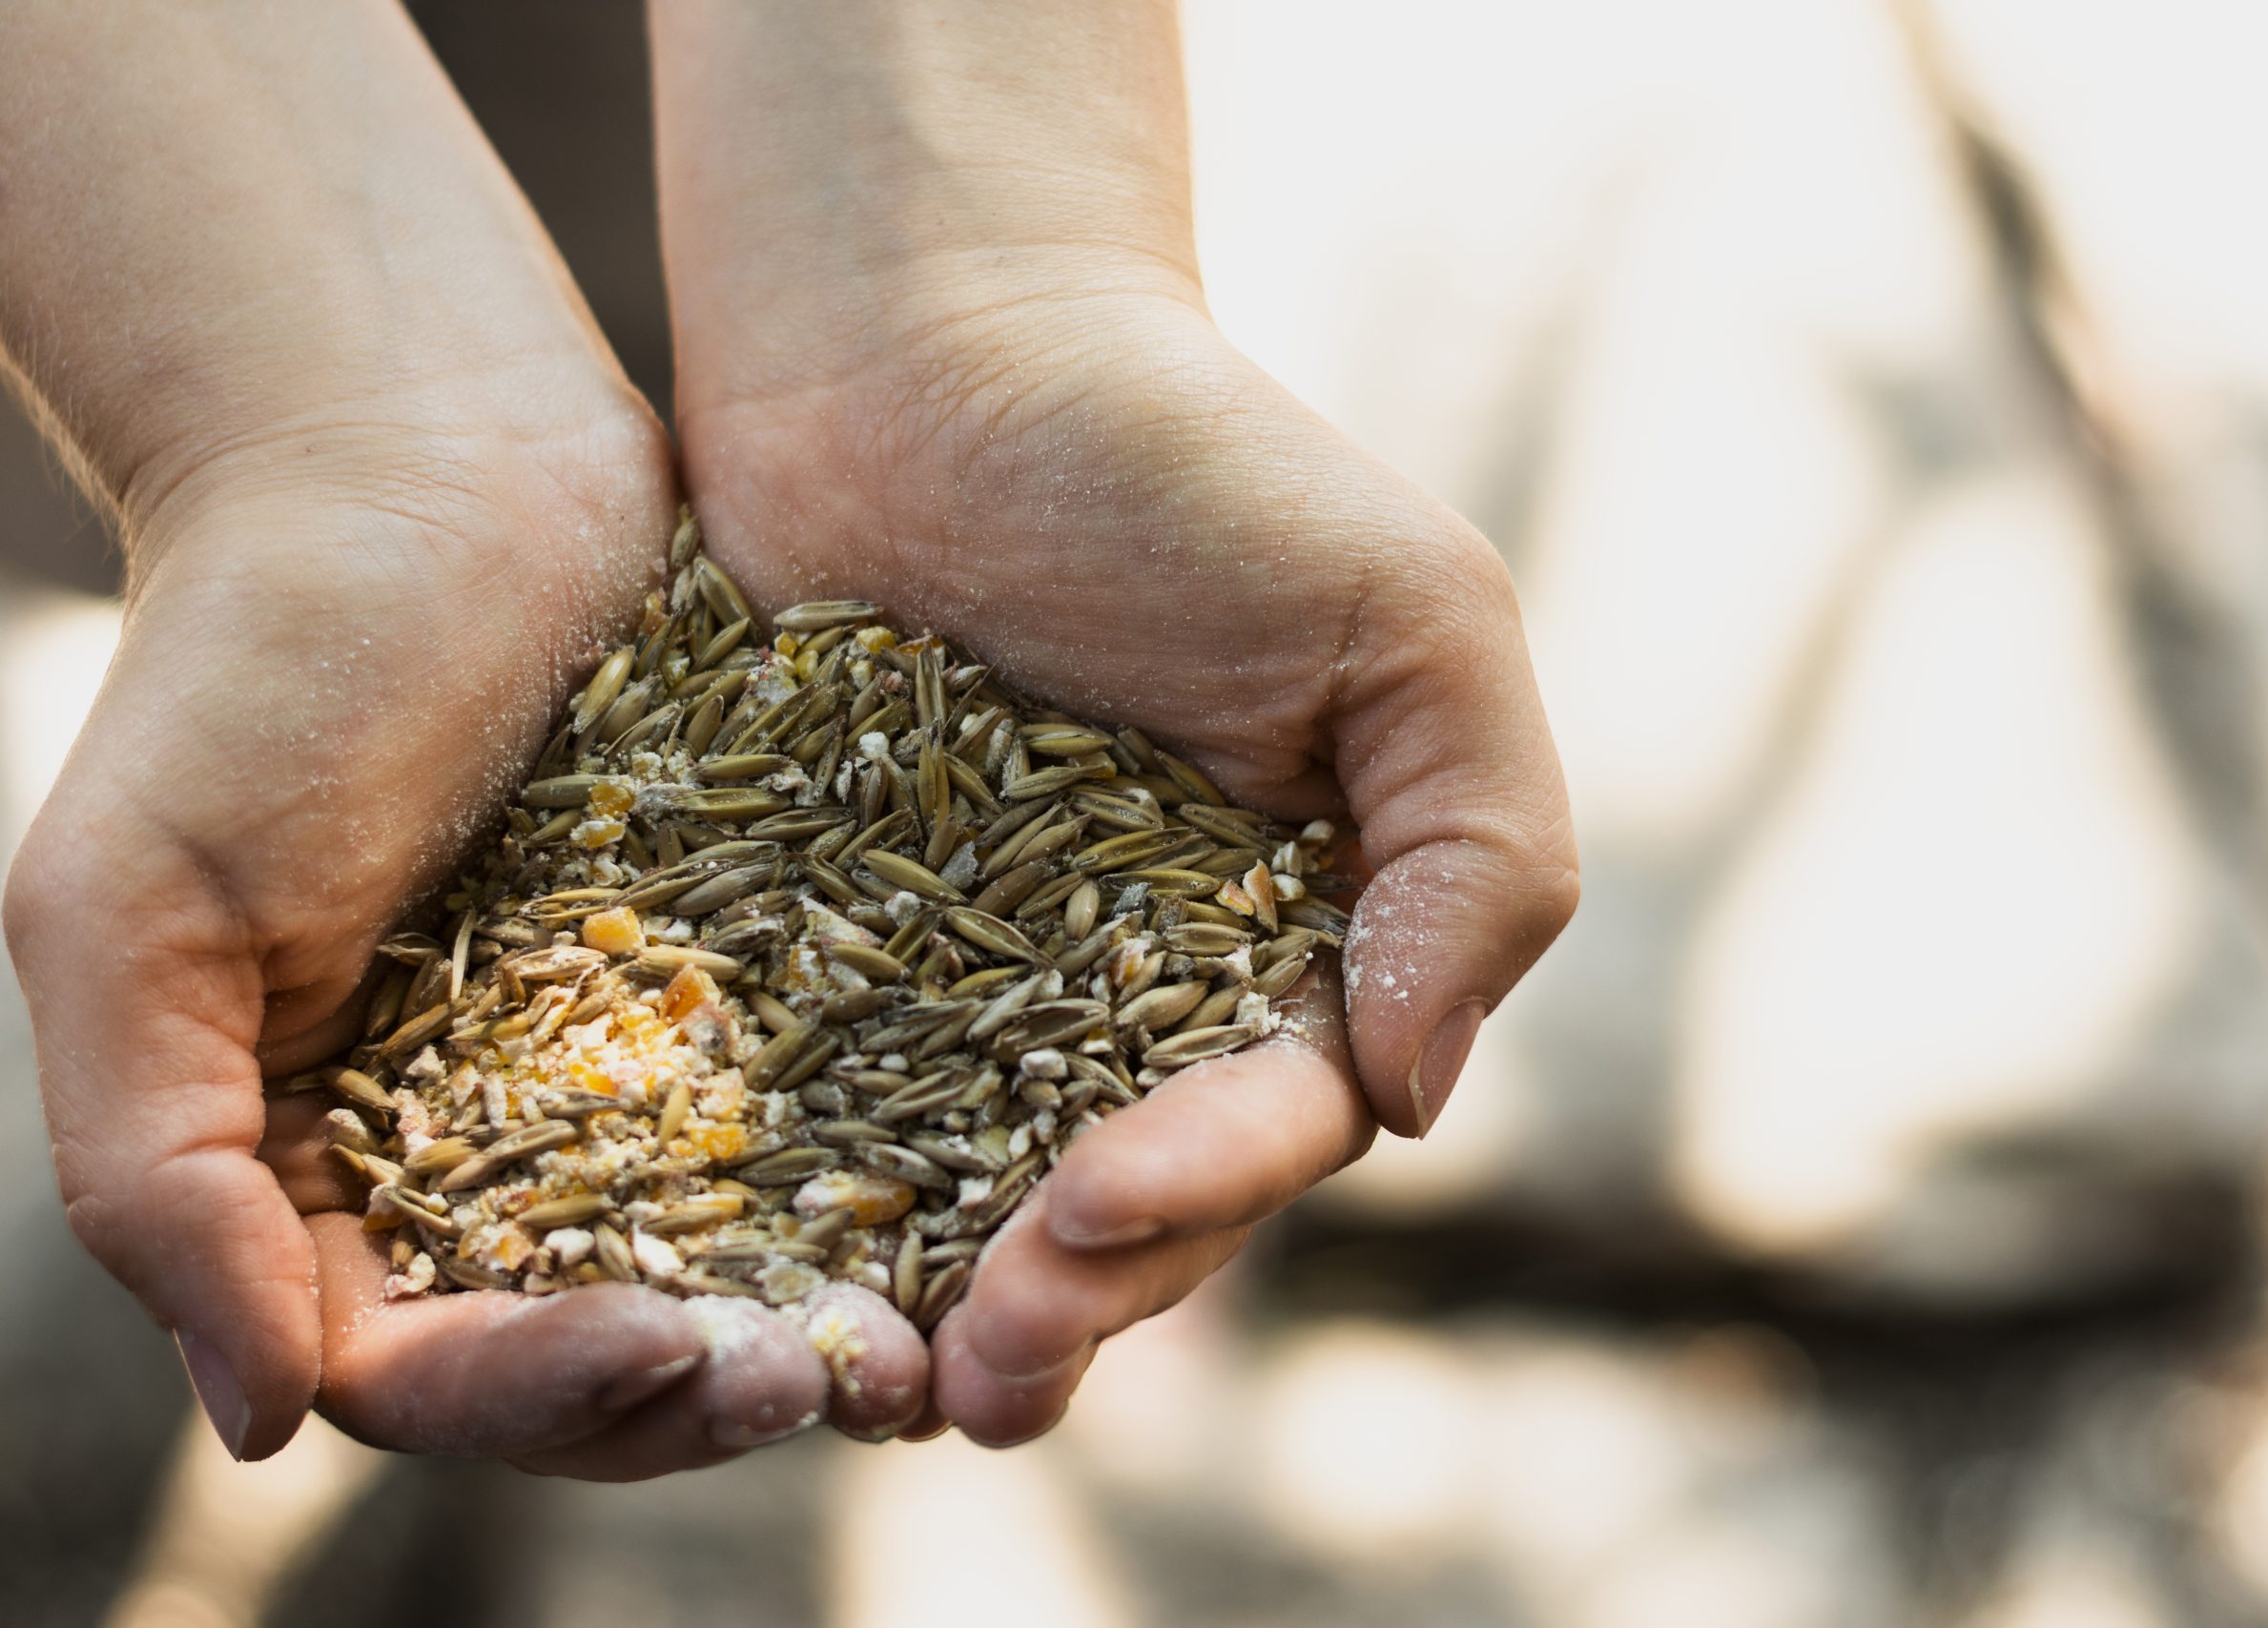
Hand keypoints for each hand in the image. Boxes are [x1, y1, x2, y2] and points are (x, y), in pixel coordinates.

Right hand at [0, 1, 933, 1469]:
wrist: (426, 454)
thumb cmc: (252, 661)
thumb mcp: (128, 914)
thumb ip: (159, 1174)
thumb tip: (268, 1422)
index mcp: (329, 1176)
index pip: (435, 1372)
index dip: (546, 1396)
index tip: (670, 1354)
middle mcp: (492, 1148)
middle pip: (610, 1347)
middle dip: (716, 1385)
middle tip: (841, 1373)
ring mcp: (634, 1063)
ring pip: (738, 1257)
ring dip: (828, 1314)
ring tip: (936, 1329)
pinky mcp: (755, 971)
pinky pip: (837, 1103)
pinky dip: (901, 1168)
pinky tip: (993, 1183)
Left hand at [650, 1, 1579, 1443]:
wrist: (929, 339)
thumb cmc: (1191, 461)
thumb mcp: (1414, 620)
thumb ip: (1484, 856)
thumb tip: (1417, 1097)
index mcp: (1296, 938)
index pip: (1273, 1113)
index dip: (1202, 1187)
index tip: (1098, 1203)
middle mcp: (1141, 989)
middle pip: (1123, 1194)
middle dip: (1068, 1294)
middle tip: (977, 1375)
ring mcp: (976, 984)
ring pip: (970, 1189)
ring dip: (935, 1300)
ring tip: (877, 1384)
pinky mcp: (825, 953)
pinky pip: (818, 1099)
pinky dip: (798, 1194)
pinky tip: (744, 1270)